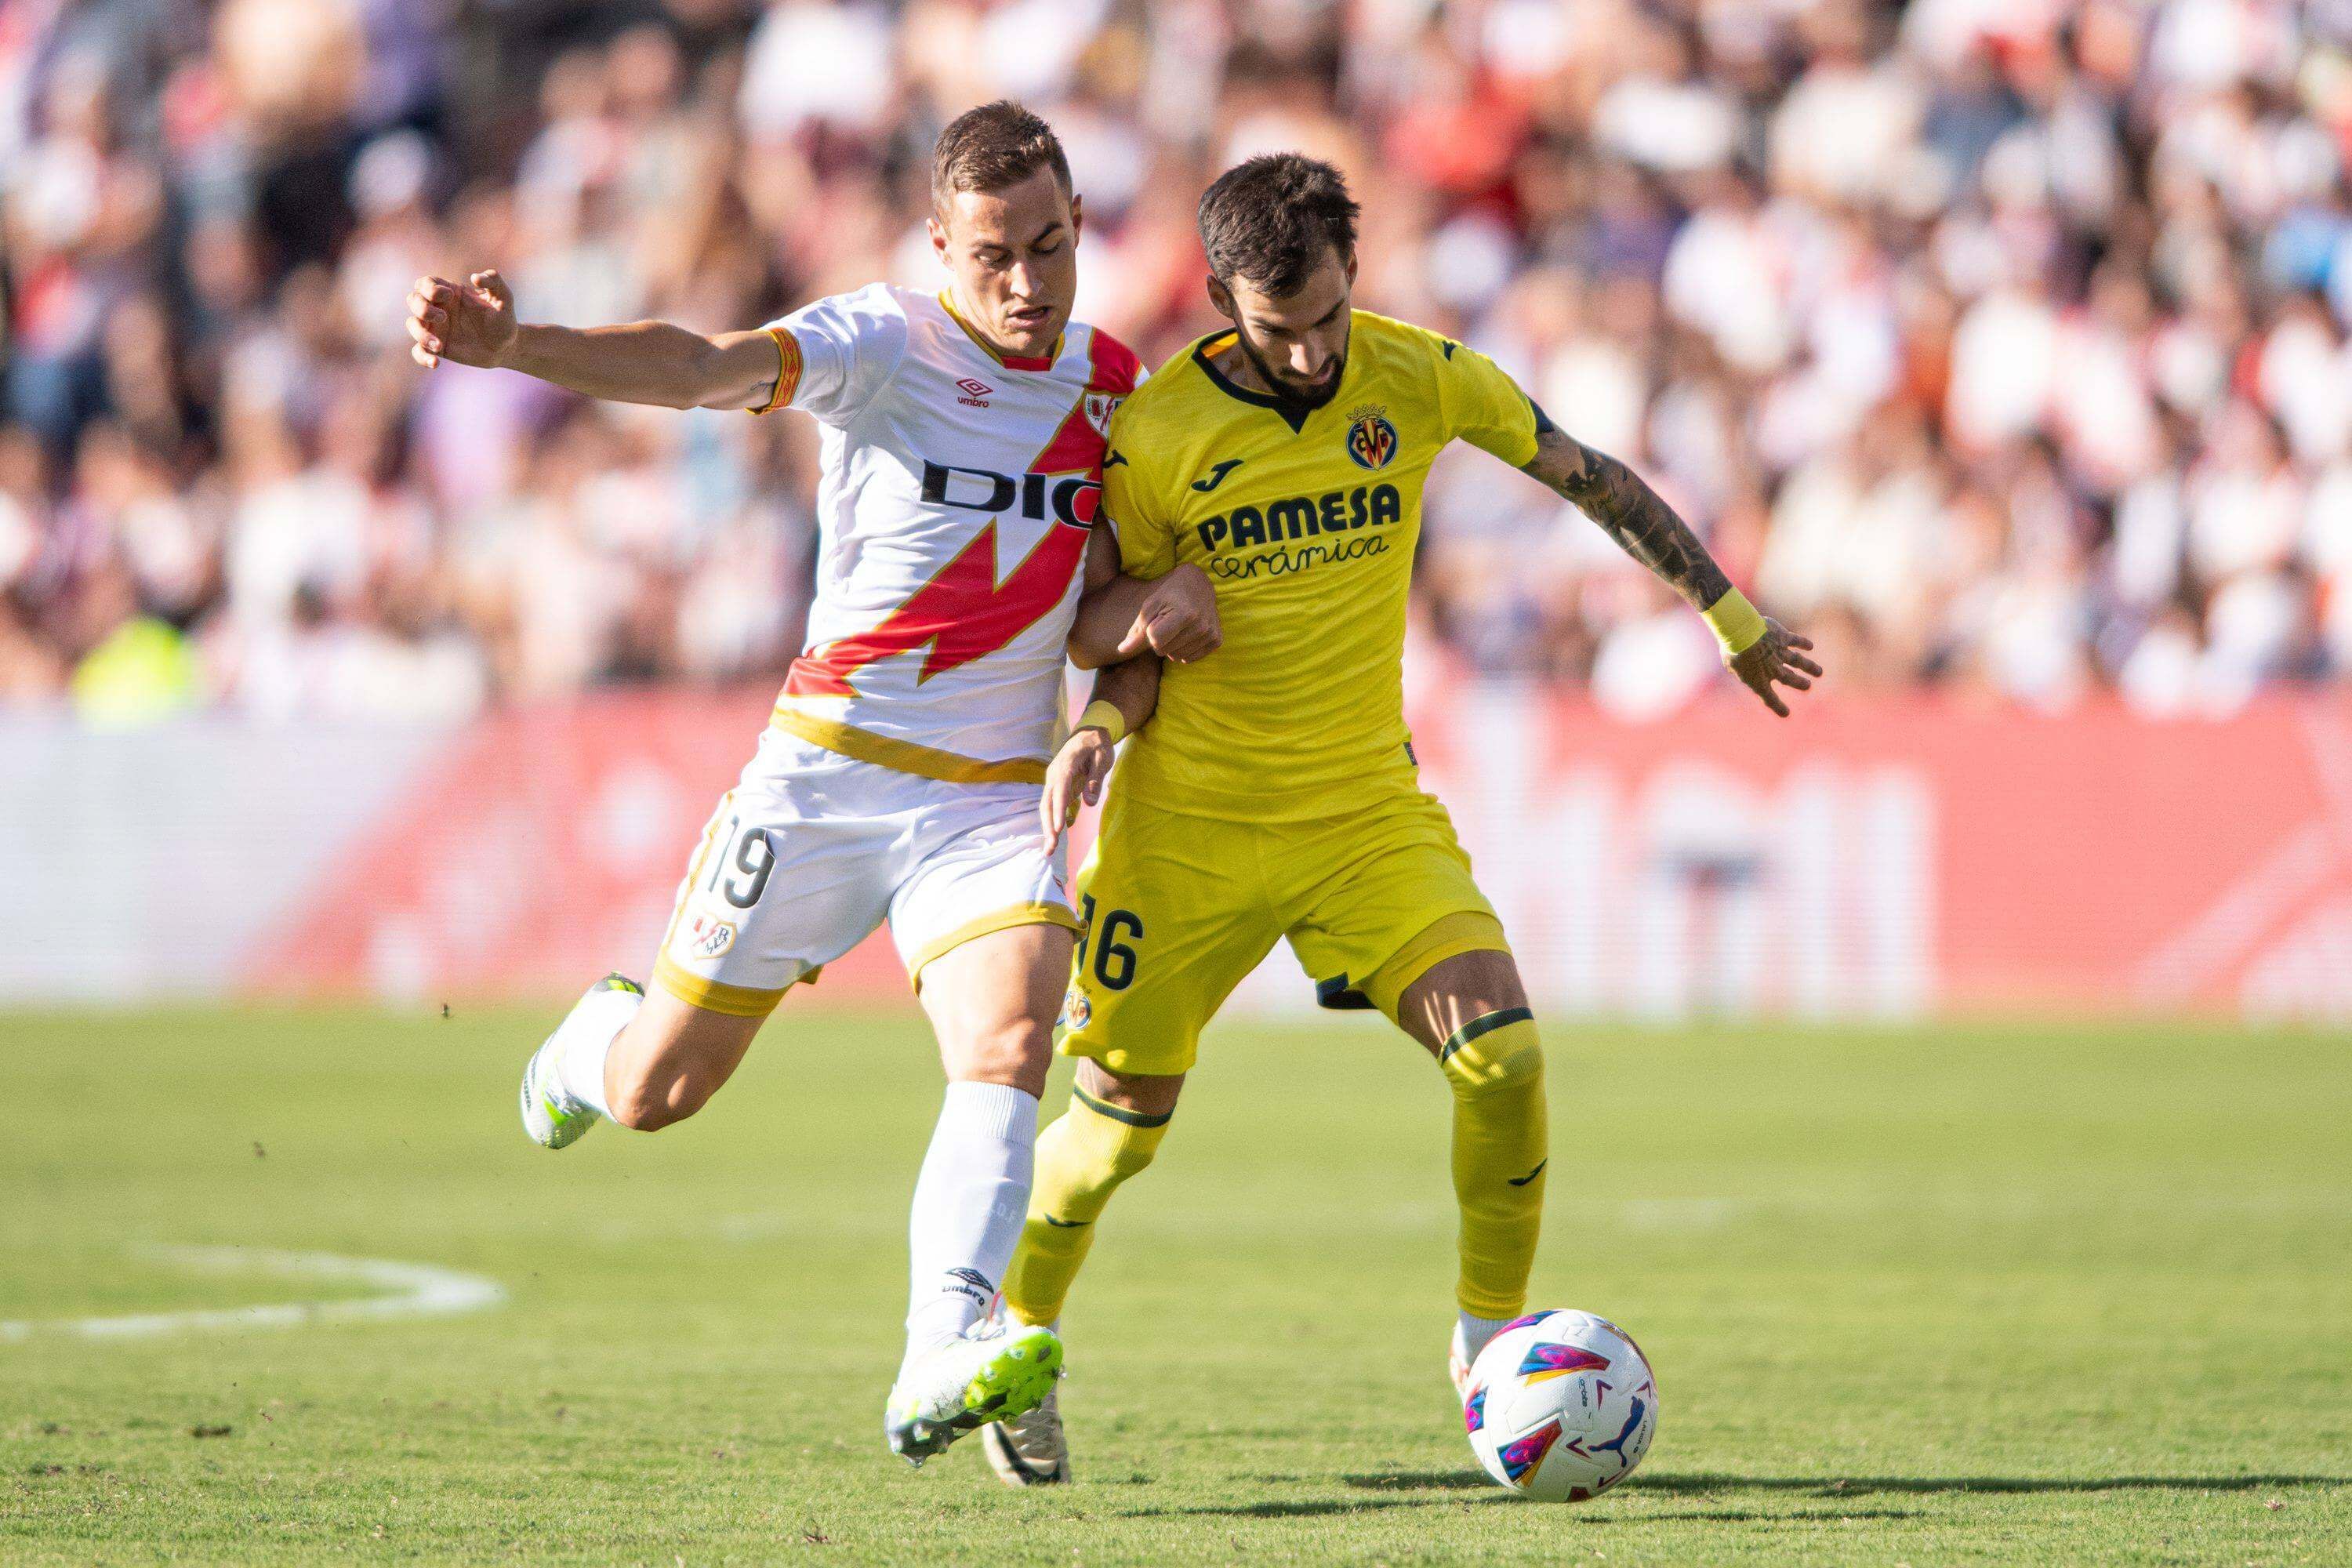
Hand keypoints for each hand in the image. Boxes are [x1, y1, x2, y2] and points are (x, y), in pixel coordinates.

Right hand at [407, 270, 516, 369]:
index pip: (425, 283)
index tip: (450, 295)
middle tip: (443, 318)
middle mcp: (438, 308)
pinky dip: (422, 357)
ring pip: (412, 324)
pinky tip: (435, 363)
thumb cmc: (503, 319)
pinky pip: (418, 351)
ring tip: (439, 345)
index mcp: (449, 293)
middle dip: (422, 308)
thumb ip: (494, 280)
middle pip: (413, 300)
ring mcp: (435, 328)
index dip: (430, 287)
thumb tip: (475, 277)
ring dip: (421, 333)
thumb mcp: (504, 297)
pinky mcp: (437, 347)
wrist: (506, 346)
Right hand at [1040, 726, 1116, 850]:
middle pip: (1047, 803)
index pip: (1060, 790)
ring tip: (1049, 849)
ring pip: (1046, 806)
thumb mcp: (1102, 758)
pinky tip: (1053, 837)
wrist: (1088, 733)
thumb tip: (1090, 802)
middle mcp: (1054, 774)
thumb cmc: (1097, 744)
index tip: (1058, 829)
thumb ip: (1095, 780)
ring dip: (1047, 828)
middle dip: (1048, 826)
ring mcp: (1053, 781)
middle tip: (1050, 848)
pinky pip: (1051, 806)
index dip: (1058, 810)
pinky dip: (1051, 821)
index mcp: (1065, 765)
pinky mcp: (1056, 787)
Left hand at [1115, 563, 1218, 663]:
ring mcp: (1211, 634)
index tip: (1157, 619)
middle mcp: (1201, 626)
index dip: (1150, 632)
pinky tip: (1187, 634)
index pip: (1155, 641)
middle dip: (1161, 640)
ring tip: (1177, 628)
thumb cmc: (1169, 593)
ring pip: (1177, 657)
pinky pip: (1191, 658)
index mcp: (1184, 614)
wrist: (1198, 584)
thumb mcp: (1150, 606)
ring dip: (1172, 646)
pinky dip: (1184, 649)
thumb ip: (1136, 630)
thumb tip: (1121, 651)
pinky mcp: (1217, 641)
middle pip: (1165, 651)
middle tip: (1168, 622)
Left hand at [1727, 619, 1821, 717]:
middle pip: (1789, 678)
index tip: (1786, 714)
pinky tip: (1810, 646)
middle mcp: (1772, 668)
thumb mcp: (1730, 664)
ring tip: (1819, 672)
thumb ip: (1738, 669)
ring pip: (1798, 661)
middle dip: (1800, 683)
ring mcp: (1779, 653)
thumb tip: (1741, 668)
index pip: (1769, 698)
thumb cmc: (1732, 649)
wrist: (1742, 632)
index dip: (1777, 706)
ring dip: (1809, 667)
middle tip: (1808, 686)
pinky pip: (1796, 641)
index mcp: (1758, 680)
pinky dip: (1803, 643)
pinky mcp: (1783, 637)